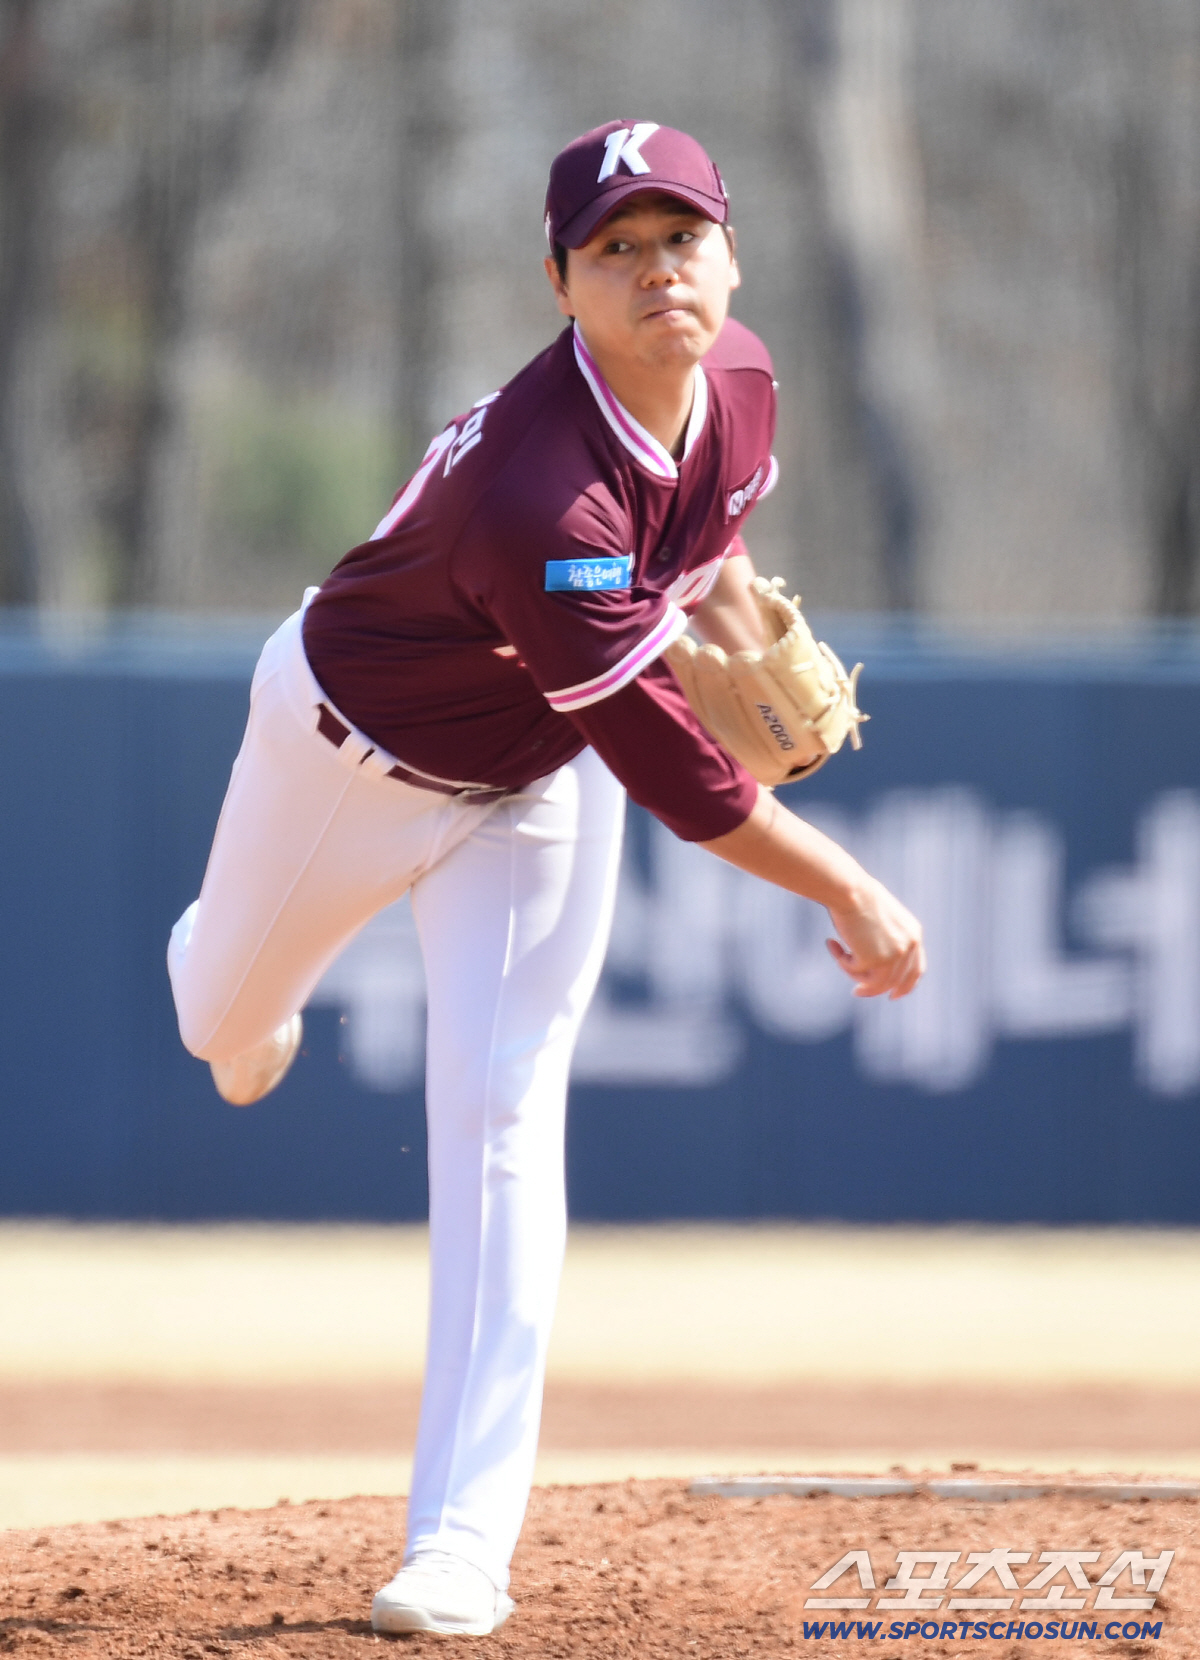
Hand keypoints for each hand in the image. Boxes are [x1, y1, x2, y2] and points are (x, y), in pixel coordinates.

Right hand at [826, 879, 924, 999]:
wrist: (848, 890)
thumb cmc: (857, 895)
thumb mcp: (879, 917)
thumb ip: (884, 937)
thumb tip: (872, 961)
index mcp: (914, 934)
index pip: (916, 969)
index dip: (905, 985)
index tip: (893, 995)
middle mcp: (908, 947)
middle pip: (894, 981)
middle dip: (874, 990)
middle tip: (857, 992)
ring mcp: (893, 956)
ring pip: (873, 982)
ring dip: (853, 974)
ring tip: (838, 956)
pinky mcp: (874, 961)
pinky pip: (854, 971)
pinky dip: (841, 960)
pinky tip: (833, 942)